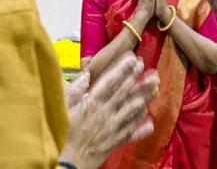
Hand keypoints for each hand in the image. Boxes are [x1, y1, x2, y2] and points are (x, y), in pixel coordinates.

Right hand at [61, 52, 159, 168]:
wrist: (65, 164)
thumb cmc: (61, 135)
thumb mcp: (61, 109)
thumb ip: (73, 92)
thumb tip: (85, 76)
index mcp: (91, 103)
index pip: (110, 82)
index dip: (123, 69)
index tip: (133, 58)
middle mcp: (104, 114)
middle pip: (125, 93)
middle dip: (138, 80)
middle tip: (151, 69)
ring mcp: (111, 129)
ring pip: (132, 111)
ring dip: (144, 98)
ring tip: (156, 87)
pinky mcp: (113, 142)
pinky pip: (130, 133)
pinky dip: (141, 126)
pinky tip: (150, 120)